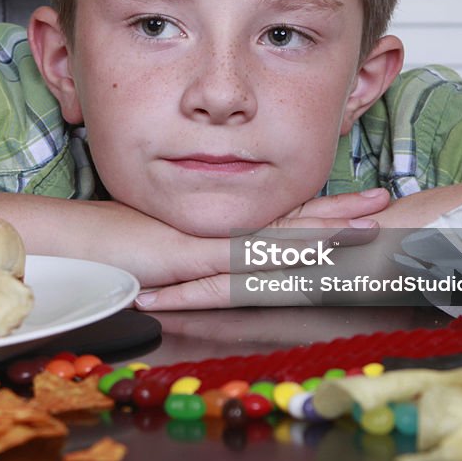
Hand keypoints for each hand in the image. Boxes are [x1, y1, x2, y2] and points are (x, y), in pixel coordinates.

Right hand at [134, 188, 389, 309]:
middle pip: (291, 220)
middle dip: (340, 211)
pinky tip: (321, 246)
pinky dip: (291, 249)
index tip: (353, 204)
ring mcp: (213, 242)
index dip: (317, 211)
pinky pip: (254, 254)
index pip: (277, 221)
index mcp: (218, 231)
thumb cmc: (112, 249)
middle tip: (384, 198)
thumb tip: (205, 262)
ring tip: (373, 220)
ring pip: (284, 234)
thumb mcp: (161, 256)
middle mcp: (221, 232)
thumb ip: (189, 259)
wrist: (77, 243)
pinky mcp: (200, 256)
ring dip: (330, 227)